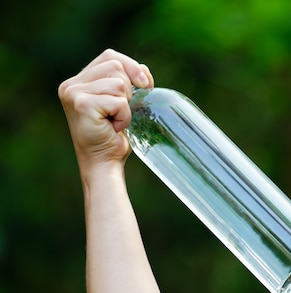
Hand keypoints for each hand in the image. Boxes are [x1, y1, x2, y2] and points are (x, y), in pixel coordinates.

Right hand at [58, 49, 153, 174]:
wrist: (103, 162)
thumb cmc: (112, 135)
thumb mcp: (120, 102)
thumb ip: (127, 81)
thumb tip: (143, 71)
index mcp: (77, 81)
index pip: (110, 57)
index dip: (132, 67)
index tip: (145, 85)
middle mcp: (70, 85)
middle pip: (115, 66)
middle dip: (129, 89)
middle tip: (119, 111)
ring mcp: (74, 94)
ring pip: (119, 83)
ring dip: (126, 105)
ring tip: (114, 121)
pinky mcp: (82, 105)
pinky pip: (119, 102)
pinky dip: (124, 116)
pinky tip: (113, 128)